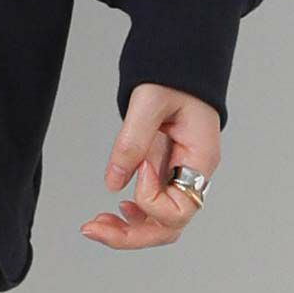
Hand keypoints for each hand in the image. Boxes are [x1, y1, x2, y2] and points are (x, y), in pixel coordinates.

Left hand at [79, 84, 217, 252]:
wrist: (179, 57)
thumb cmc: (172, 74)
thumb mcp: (149, 100)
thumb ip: (133, 141)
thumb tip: (113, 182)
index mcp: (201, 158)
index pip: (182, 206)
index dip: (152, 195)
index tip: (139, 164)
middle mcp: (193, 174)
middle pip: (170, 226)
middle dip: (132, 234)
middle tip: (92, 228)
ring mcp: (180, 174)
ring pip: (161, 221)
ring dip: (129, 229)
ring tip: (95, 224)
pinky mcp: (166, 169)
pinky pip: (154, 203)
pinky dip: (134, 212)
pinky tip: (116, 207)